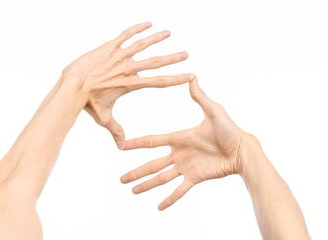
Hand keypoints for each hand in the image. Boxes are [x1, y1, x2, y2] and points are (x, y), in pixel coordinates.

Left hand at [62, 22, 193, 148]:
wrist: (72, 85)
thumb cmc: (87, 102)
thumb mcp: (103, 118)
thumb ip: (115, 130)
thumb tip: (122, 146)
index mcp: (131, 85)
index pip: (158, 82)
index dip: (176, 79)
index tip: (189, 76)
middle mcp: (128, 69)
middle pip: (156, 63)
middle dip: (173, 58)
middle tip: (186, 54)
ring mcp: (119, 56)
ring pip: (142, 45)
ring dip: (157, 39)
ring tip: (169, 33)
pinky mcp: (109, 47)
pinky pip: (125, 35)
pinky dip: (137, 28)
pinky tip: (147, 23)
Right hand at [120, 78, 246, 209]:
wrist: (241, 149)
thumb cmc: (229, 129)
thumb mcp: (214, 111)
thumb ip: (200, 97)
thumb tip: (193, 77)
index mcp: (179, 138)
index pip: (153, 141)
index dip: (137, 144)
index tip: (123, 146)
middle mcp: (179, 154)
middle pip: (152, 165)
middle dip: (136, 172)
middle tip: (121, 179)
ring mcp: (186, 168)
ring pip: (162, 179)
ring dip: (147, 185)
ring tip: (133, 191)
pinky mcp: (195, 178)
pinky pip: (180, 190)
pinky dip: (170, 199)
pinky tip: (159, 207)